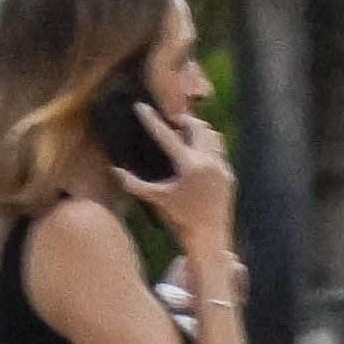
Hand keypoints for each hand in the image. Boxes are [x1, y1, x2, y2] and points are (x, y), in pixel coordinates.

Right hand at [142, 104, 238, 240]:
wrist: (210, 237)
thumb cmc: (180, 219)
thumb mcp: (156, 199)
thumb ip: (134, 184)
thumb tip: (114, 170)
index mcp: (189, 164)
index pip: (166, 135)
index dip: (151, 120)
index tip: (141, 106)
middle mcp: (208, 160)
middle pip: (197, 126)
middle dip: (184, 120)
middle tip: (172, 121)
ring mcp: (221, 167)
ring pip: (213, 136)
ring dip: (200, 131)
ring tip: (187, 134)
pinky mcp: (229, 175)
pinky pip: (220, 152)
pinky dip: (209, 147)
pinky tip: (200, 155)